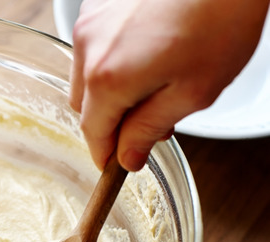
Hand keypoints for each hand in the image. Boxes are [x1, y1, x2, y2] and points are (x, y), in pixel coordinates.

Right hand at [69, 0, 268, 170]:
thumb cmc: (219, 19)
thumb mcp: (193, 91)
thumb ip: (150, 129)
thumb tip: (127, 156)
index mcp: (107, 79)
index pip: (93, 132)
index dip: (105, 154)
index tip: (118, 164)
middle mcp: (88, 49)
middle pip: (85, 105)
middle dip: (111, 119)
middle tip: (151, 121)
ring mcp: (89, 23)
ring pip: (86, 74)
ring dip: (111, 88)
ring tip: (155, 79)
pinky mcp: (97, 5)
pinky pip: (94, 46)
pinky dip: (112, 58)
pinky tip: (148, 49)